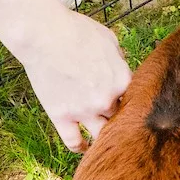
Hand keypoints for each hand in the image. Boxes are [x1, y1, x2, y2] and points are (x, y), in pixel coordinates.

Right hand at [10, 10, 130, 151]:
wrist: (44, 34)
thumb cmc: (76, 31)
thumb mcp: (110, 40)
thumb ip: (120, 62)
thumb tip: (123, 72)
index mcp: (122, 80)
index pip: (136, 99)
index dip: (131, 99)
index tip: (127, 101)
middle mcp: (106, 100)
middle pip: (120, 117)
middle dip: (119, 116)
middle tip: (117, 119)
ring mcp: (83, 111)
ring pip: (101, 134)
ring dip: (104, 136)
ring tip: (106, 139)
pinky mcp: (61, 116)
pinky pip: (73, 141)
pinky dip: (80, 147)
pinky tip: (84, 148)